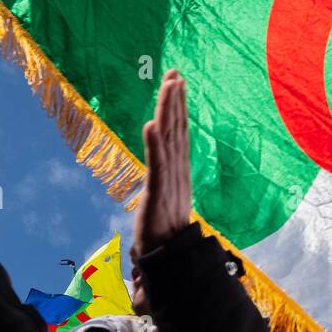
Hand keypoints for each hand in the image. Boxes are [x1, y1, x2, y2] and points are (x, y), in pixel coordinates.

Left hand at [134, 70, 191, 255]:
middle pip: (176, 129)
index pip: (179, 133)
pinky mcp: (158, 193)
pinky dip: (155, 144)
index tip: (176, 82)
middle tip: (174, 72)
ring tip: (169, 85)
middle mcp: (177, 171)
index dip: (178, 107)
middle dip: (175, 99)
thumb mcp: (163, 202)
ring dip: (169, 111)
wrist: (170, 259)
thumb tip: (161, 172)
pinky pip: (157, 165)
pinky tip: (152, 124)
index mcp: (178, 171)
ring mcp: (169, 181)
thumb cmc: (165, 234)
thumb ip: (164, 185)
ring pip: (170, 139)